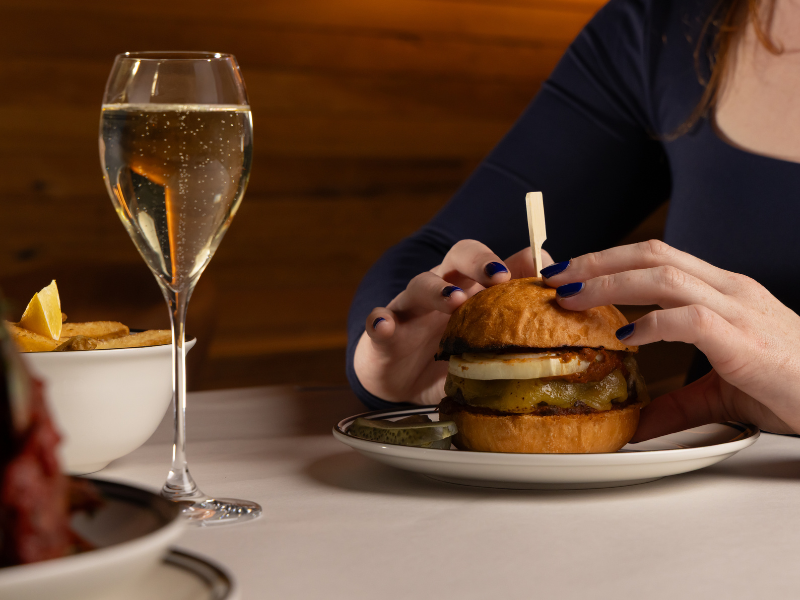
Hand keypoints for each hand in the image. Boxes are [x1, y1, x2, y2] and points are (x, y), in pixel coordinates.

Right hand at [354, 241, 551, 404]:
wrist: (400, 382)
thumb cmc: (449, 357)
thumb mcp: (483, 342)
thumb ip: (514, 319)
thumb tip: (557, 298)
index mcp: (469, 289)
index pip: (489, 260)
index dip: (511, 258)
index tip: (536, 266)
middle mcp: (441, 290)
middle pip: (457, 257)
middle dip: (479, 261)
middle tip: (498, 277)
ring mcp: (410, 310)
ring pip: (419, 285)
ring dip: (437, 289)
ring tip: (453, 301)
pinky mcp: (383, 335)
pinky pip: (378, 323)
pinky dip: (381, 322)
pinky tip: (385, 326)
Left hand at [541, 240, 799, 439]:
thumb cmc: (790, 387)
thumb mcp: (721, 391)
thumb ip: (677, 401)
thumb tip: (636, 422)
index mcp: (721, 292)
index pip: (656, 258)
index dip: (608, 260)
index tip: (569, 274)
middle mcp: (728, 290)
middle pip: (652, 255)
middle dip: (597, 261)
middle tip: (555, 276)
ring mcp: (738, 310)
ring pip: (665, 275)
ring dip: (611, 283)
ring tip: (572, 297)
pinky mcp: (744, 340)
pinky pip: (690, 318)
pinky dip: (652, 322)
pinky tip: (626, 335)